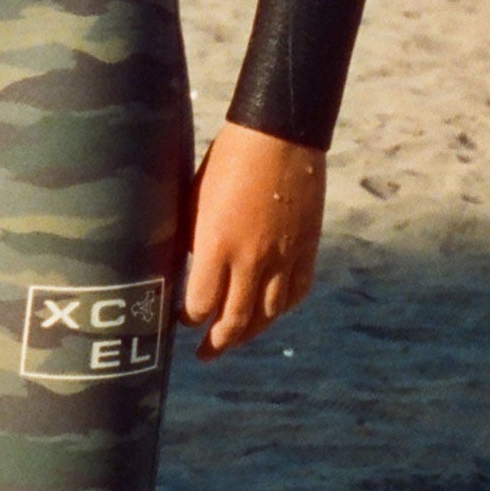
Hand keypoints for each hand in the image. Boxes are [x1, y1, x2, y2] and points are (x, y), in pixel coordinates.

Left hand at [182, 124, 325, 358]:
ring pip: (268, 315)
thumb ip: (194, 240)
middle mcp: (252, 260)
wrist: (279, 136)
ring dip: (249, 333)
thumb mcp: (195, 200)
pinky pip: (295, 294)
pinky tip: (269, 314)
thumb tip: (191, 268)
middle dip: (217, 343)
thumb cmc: (227, 160)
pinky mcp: (307, 250)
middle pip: (235, 321)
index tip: (182, 320)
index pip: (201, 304)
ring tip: (235, 340)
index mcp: (216, 245)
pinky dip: (281, 310)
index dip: (189, 319)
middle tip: (204, 354)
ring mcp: (284, 258)